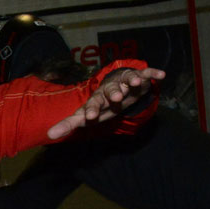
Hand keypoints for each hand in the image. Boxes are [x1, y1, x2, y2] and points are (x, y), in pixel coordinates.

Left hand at [47, 65, 164, 139]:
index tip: (89, 118)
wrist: (118, 87)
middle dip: (112, 93)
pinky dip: (151, 73)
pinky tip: (160, 74)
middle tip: (116, 98)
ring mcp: (123, 82)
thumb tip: (49, 135)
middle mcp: (109, 89)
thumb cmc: (102, 105)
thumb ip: (69, 124)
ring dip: (130, 80)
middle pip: (108, 91)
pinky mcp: (138, 77)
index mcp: (96, 99)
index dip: (91, 110)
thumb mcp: (86, 115)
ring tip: (136, 83)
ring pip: (126, 80)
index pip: (91, 105)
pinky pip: (145, 74)